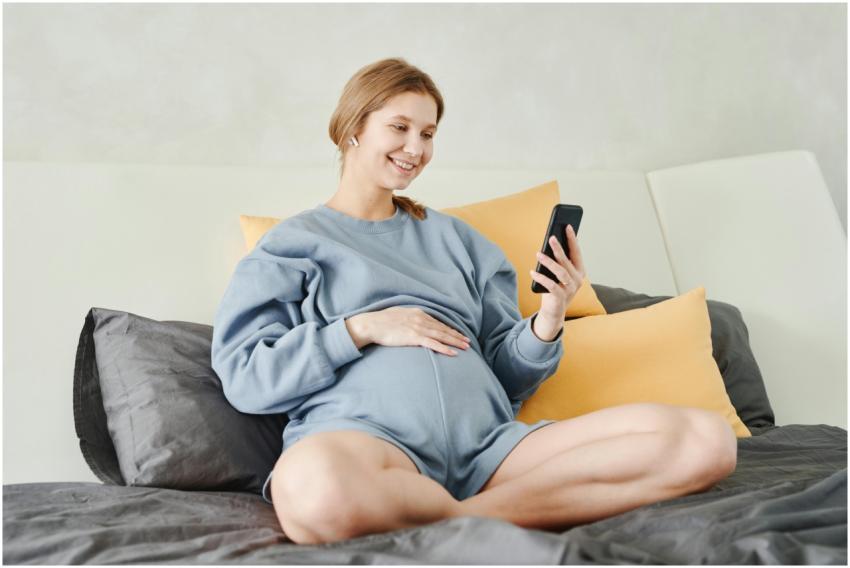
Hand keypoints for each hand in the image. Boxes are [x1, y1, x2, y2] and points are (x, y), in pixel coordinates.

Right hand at [346, 307, 470, 356]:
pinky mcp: (414, 337)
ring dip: (455, 341)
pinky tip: (453, 353)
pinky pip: (433, 343)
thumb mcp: (398, 314)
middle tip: (467, 341)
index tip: (458, 333)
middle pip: (443, 328)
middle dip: (456, 335)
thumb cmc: (381, 321)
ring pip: (441, 335)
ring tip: (465, 347)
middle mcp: (421, 319)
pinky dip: (444, 348)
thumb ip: (408, 318)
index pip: (437, 322)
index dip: (449, 329)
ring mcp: (418, 328)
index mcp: (417, 313)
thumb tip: (412, 322)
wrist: (371, 324)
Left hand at [530, 224, 587, 324]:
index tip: (567, 226)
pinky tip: (532, 272)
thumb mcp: (558, 274)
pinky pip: (551, 285)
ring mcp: (571, 289)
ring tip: (538, 254)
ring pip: (560, 272)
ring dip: (548, 262)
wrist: (554, 311)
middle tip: (550, 237)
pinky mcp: (561, 297)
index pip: (577, 252)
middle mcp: (578, 279)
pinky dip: (541, 278)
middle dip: (559, 248)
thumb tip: (550, 243)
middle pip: (567, 261)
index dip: (572, 239)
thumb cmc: (555, 288)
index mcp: (579, 271)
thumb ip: (558, 261)